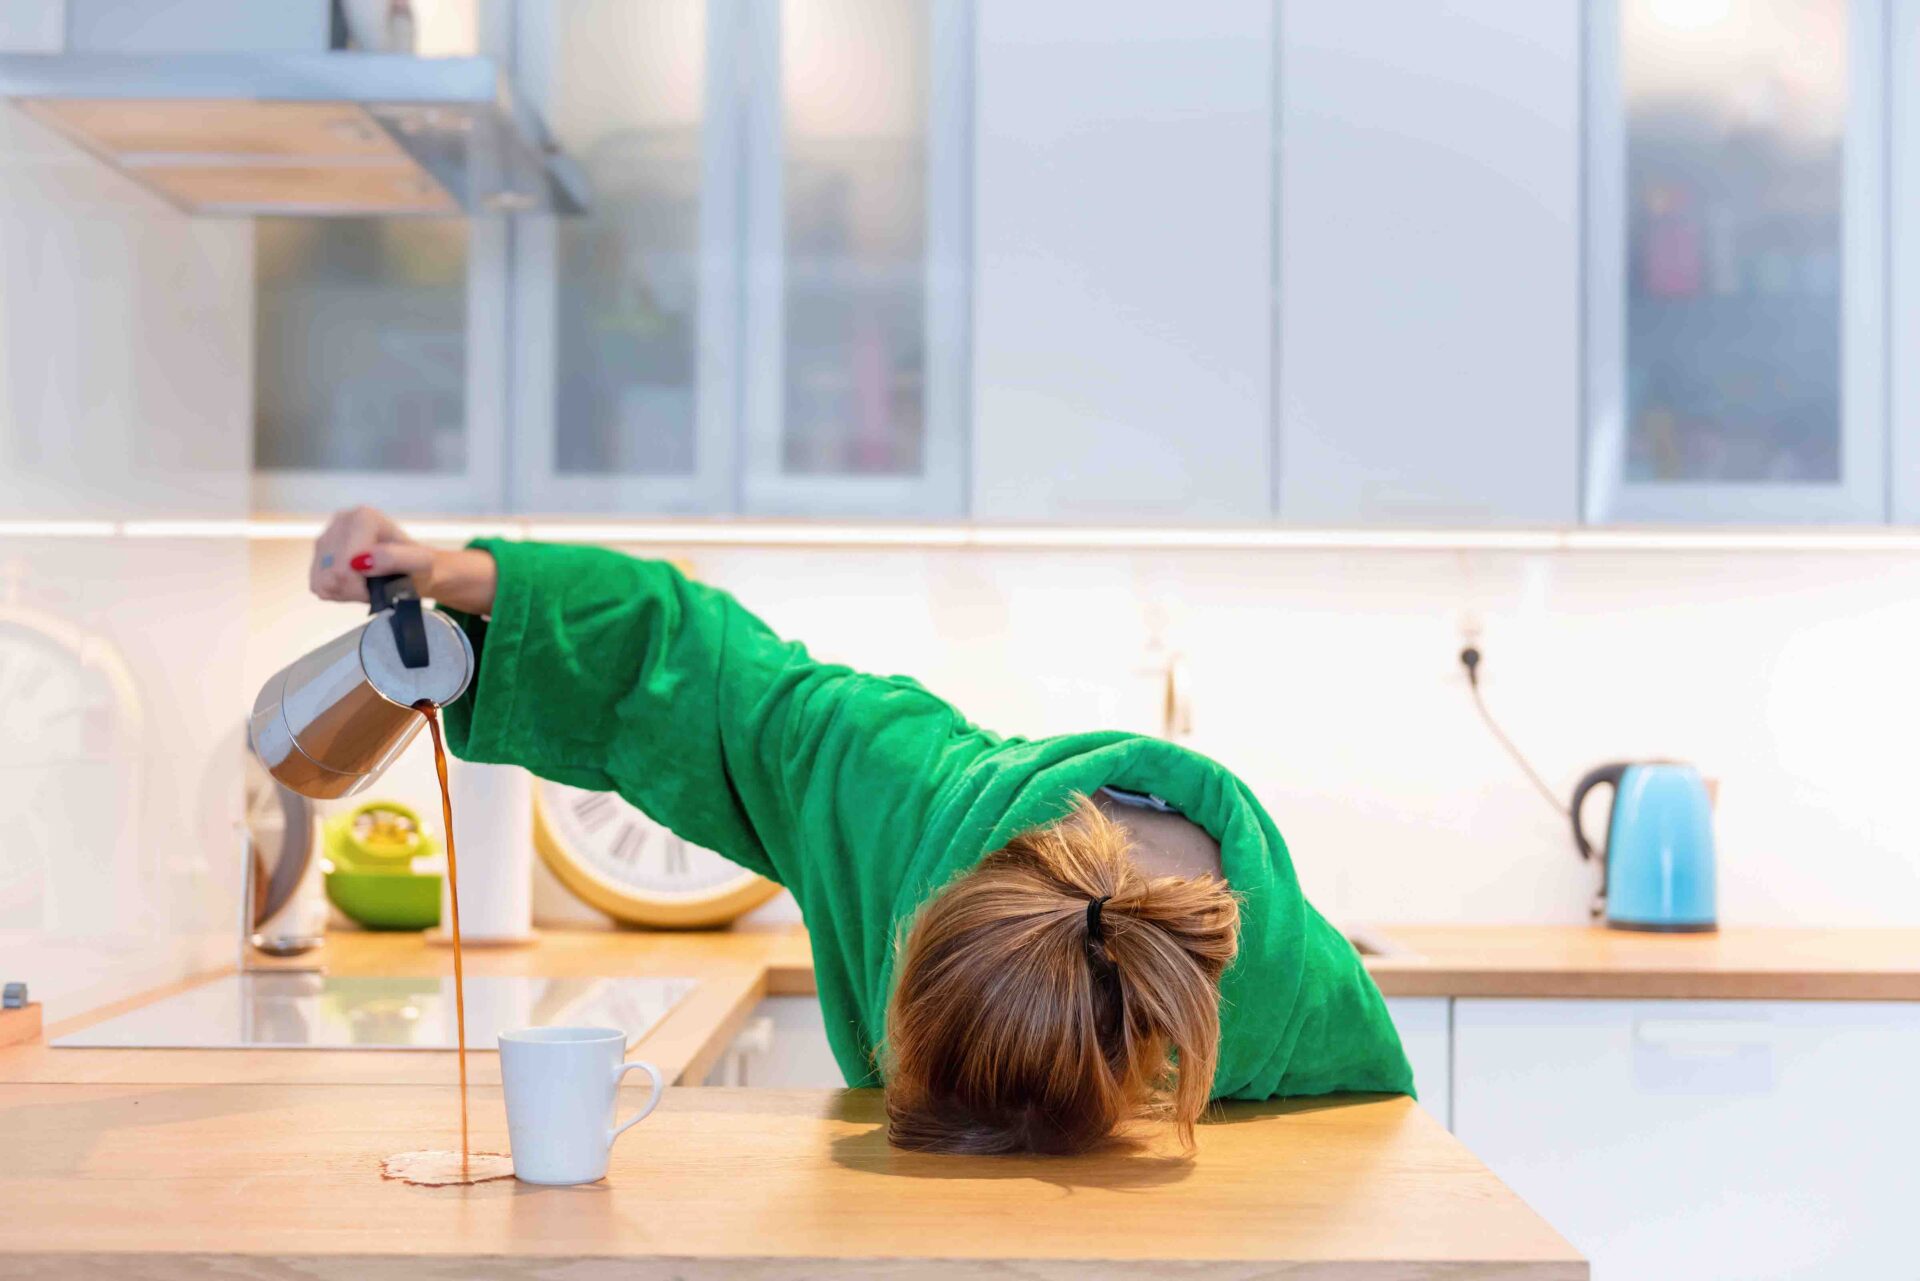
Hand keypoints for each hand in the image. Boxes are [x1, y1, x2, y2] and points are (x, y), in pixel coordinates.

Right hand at [310, 507, 433, 603]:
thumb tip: (362, 561)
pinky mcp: (319, 555)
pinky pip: (317, 585)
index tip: (381, 584)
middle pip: (332, 574)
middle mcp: (341, 521)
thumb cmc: (419, 565)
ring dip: (346, 592)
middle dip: (354, 590)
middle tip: (376, 587)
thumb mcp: (420, 562)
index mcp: (363, 517)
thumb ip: (394, 559)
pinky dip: (337, 592)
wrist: (414, 569)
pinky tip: (356, 585)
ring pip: (322, 581)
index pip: (345, 565)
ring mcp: (326, 537)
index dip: (361, 585)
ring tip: (367, 585)